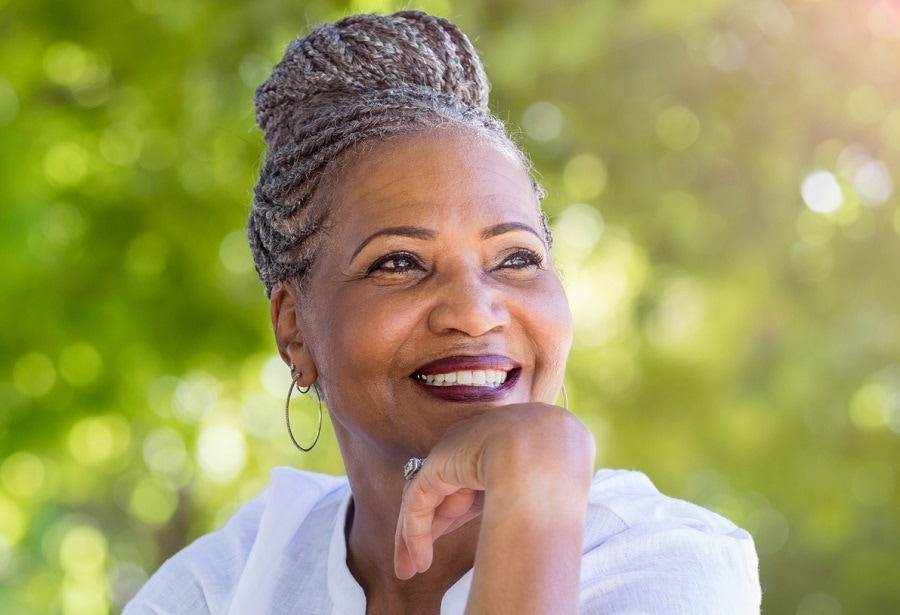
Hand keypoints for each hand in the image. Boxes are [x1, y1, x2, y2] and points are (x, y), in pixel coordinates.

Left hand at [393, 403, 594, 579]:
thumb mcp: (541, 483)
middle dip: (434, 526)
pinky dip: (416, 534)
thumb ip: (524, 494)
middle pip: (446, 490)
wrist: (544, 450)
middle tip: (419, 561)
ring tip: (409, 571)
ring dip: (415, 537)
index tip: (452, 533)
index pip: (471, 478)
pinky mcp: (435, 467)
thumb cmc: (559, 467)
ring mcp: (453, 453)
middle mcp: (472, 444)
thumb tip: (537, 529)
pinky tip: (421, 562)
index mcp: (499, 442)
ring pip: (426, 499)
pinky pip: (418, 504)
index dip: (459, 510)